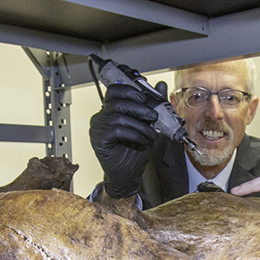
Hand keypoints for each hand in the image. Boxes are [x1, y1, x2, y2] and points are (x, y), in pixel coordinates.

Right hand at [88, 79, 166, 198]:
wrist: (128, 175)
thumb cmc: (135, 151)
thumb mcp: (147, 125)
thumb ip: (152, 104)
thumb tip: (160, 85)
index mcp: (110, 110)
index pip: (114, 90)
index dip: (130, 90)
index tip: (144, 96)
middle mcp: (101, 116)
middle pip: (117, 101)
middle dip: (139, 107)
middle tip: (153, 117)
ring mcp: (98, 128)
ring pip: (119, 115)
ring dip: (140, 124)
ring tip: (151, 134)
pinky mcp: (99, 140)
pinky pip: (117, 130)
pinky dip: (134, 134)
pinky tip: (143, 140)